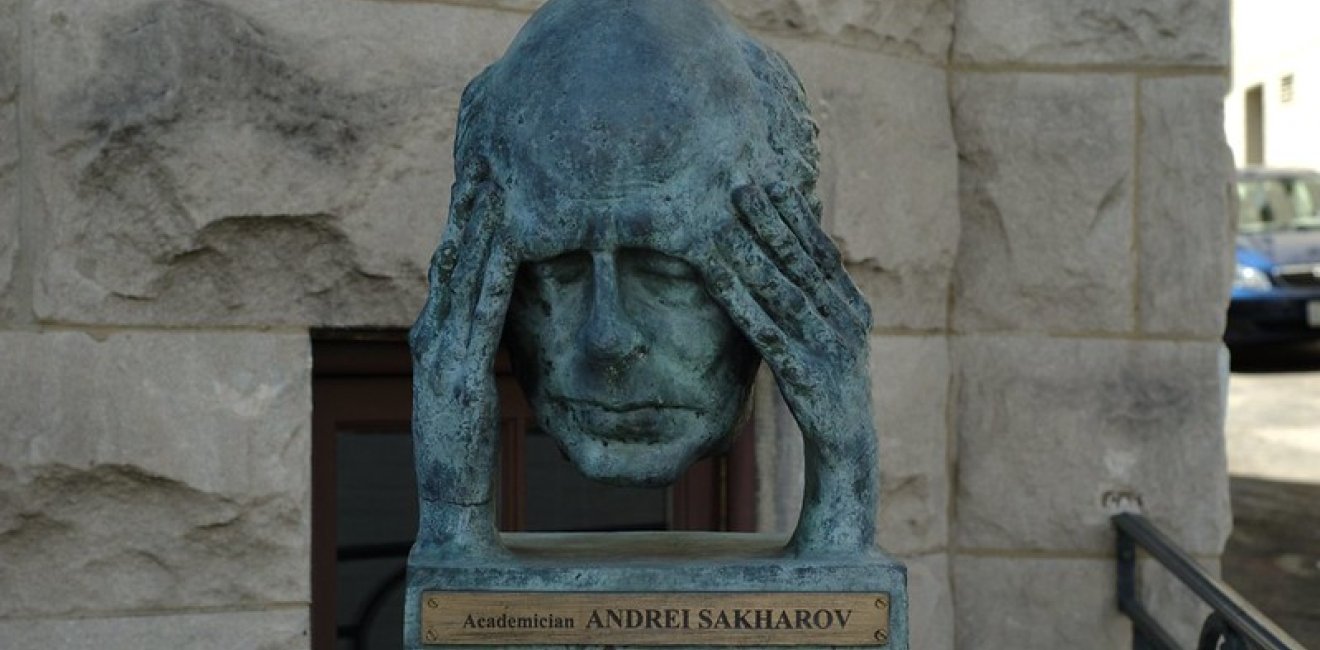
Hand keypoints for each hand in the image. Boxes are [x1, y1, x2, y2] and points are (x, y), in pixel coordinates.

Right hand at [409, 160, 517, 560]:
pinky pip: (480, 311)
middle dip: (480, 205)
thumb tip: (502, 303)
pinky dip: (496, 274)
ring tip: (507, 179)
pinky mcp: (458, 373)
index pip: (460, 258)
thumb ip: (482, 340)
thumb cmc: (470, 442)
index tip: (505, 176)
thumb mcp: (475, 378)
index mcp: (438, 330)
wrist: (450, 498)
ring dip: (485, 225)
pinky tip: (517, 242)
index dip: (480, 216)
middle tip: (503, 155)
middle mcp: (433, 331)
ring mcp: (441, 350)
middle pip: (458, 251)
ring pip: (463, 270)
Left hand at [696, 182, 878, 555]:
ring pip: (782, 290)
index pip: (821, 253)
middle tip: (741, 184)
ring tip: (724, 219)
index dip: (795, 216)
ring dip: (751, 250)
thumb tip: (793, 255)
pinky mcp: (804, 376)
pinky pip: (765, 331)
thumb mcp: (829, 337)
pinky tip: (715, 277)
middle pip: (801, 263)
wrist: (847, 449)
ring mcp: (827, 350)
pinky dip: (740, 300)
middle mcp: (844, 324)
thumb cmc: (827, 388)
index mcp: (853, 310)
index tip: (770, 180)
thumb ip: (816, 300)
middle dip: (770, 221)